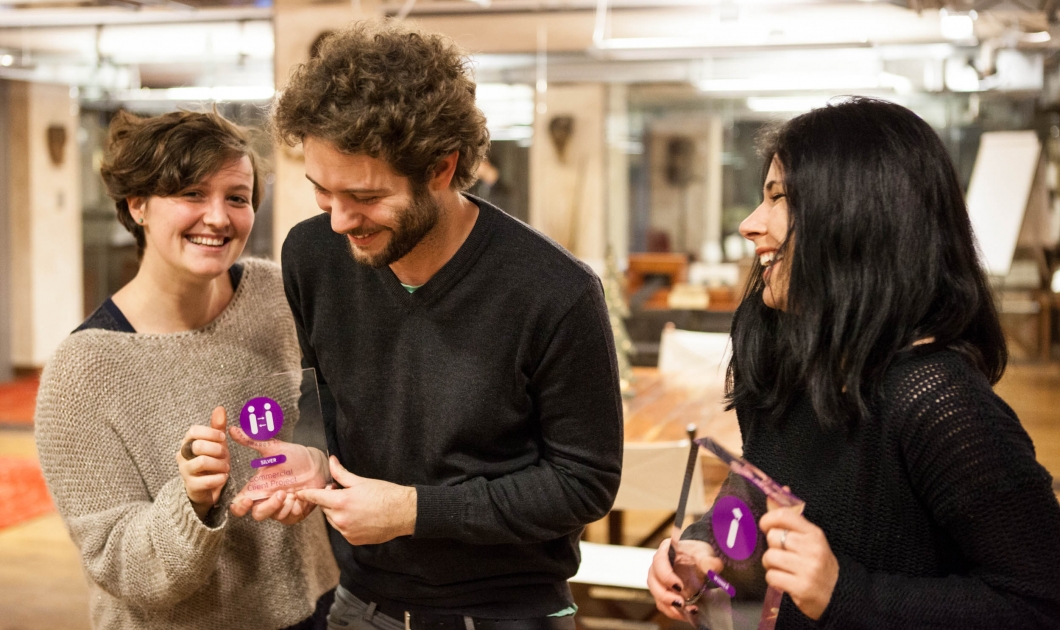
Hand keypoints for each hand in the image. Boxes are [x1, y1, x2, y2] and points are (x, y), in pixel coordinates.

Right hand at [176, 406, 229, 519]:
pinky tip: (223, 477)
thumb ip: (217, 427)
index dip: (211, 433)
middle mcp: (182, 455)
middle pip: (198, 445)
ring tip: (226, 467)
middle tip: (226, 455)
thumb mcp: (216, 443)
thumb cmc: (211, 461)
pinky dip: (219, 478)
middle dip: (217, 449)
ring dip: (220, 464)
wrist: (206, 488)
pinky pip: (206, 481)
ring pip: (202, 462)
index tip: (222, 438)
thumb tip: (220, 408)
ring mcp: (185, 471)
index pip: (193, 431)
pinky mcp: (191, 486)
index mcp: (188, 442)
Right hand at [228, 426, 328, 524]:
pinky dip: (296, 509)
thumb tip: (233, 429)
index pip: (239, 505)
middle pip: (258, 515)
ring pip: (275, 517)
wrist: (317, 462)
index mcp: (258, 487)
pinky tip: (301, 497)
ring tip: (294, 492)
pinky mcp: (295, 511)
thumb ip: (252, 441)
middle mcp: (267, 499)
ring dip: (285, 506)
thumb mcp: (273, 448)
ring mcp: (281, 507)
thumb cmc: (293, 455)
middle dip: (268, 507)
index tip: (247, 501)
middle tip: (281, 493)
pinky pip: (291, 518)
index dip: (239, 507)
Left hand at [297, 456, 416, 545]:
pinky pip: (343, 530)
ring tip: (354, 505)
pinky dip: (346, 523)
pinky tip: (360, 516)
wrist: (404, 512)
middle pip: (325, 508)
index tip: (299, 493)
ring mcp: (347, 532)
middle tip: (343, 492)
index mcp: (341, 502)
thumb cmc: (385, 494)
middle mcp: (340, 519)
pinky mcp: (353, 540)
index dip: (306, 494)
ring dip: (337, 513)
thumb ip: (341, 473)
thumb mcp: (361, 481)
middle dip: (329, 500)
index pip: (316, 497)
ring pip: (333, 520)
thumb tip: (331, 461)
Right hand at [647, 538, 722, 619]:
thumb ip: (708, 560)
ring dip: (669, 606)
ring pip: (656, 595)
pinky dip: (674, 611)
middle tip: (680, 602)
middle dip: (664, 595)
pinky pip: (663, 604)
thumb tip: (712, 567)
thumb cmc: (699, 553)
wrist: (701, 561)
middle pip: (653, 581)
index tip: (679, 586)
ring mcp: (660, 580)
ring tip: (685, 610)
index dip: (666, 575)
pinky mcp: (664, 593)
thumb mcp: (705, 553)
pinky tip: (687, 613)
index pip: (659, 561)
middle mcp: (658, 566)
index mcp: (666, 550)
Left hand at [759, 507, 838, 620]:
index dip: (768, 519)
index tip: (766, 526)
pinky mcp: (801, 587)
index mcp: (814, 534)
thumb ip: (792, 519)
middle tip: (781, 555)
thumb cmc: (819, 564)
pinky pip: (771, 576)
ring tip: (782, 568)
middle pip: (773, 537)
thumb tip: (783, 489)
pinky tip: (784, 580)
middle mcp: (812, 549)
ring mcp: (808, 569)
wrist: (837, 594)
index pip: (784, 515)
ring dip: (771, 565)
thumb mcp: (810, 539)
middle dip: (772, 547)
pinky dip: (773, 579)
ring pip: (769, 557)